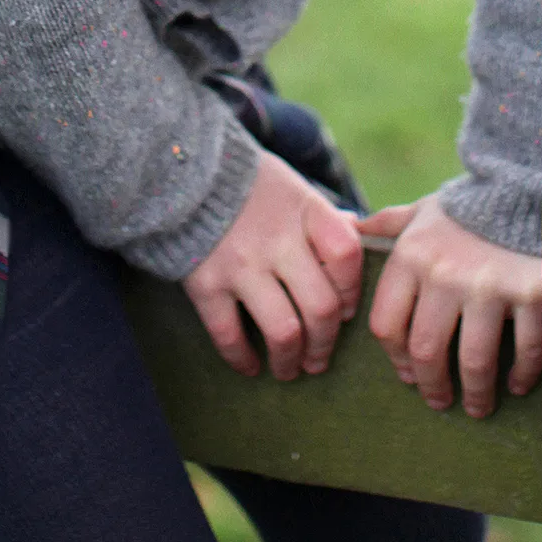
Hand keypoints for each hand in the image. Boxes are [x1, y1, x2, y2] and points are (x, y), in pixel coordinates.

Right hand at [183, 151, 364, 382]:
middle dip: (324, 344)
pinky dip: (242, 359)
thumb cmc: (249, 184)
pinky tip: (250, 366)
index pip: (347, 257)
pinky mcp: (206, 284)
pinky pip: (230, 336)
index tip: (345, 311)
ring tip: (290, 369)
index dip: (352, 291)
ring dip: (290, 361)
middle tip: (319, 359)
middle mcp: (277, 239)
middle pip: (321, 307)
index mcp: (305, 210)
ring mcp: (241, 264)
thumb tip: (357, 232)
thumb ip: (322, 215)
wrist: (184, 173)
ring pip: (284, 332)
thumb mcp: (293, 187)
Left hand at [359, 195, 541, 417]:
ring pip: (474, 362)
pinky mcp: (531, 293)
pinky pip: (525, 349)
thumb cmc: (470, 208)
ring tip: (476, 406)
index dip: (396, 359)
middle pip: (427, 351)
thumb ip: (390, 224)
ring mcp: (489, 285)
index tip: (408, 375)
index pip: (387, 325)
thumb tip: (352, 225)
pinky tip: (516, 384)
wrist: (527, 188)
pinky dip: (521, 374)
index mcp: (411, 256)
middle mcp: (444, 274)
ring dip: (475, 393)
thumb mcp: (424, 211)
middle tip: (440, 400)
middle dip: (433, 385)